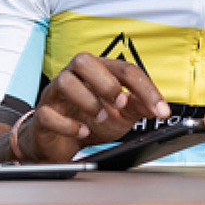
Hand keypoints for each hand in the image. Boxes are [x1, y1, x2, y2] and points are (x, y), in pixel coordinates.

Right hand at [19, 53, 170, 161]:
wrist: (61, 145)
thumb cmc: (90, 122)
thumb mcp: (121, 115)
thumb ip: (138, 107)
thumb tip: (157, 106)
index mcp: (97, 72)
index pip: (123, 69)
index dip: (145, 88)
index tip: (161, 111)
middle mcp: (75, 77)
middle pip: (84, 60)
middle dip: (106, 81)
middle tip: (120, 103)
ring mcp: (55, 95)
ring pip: (63, 81)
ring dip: (87, 100)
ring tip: (99, 117)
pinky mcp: (43, 115)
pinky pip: (47, 114)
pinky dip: (68, 125)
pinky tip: (82, 133)